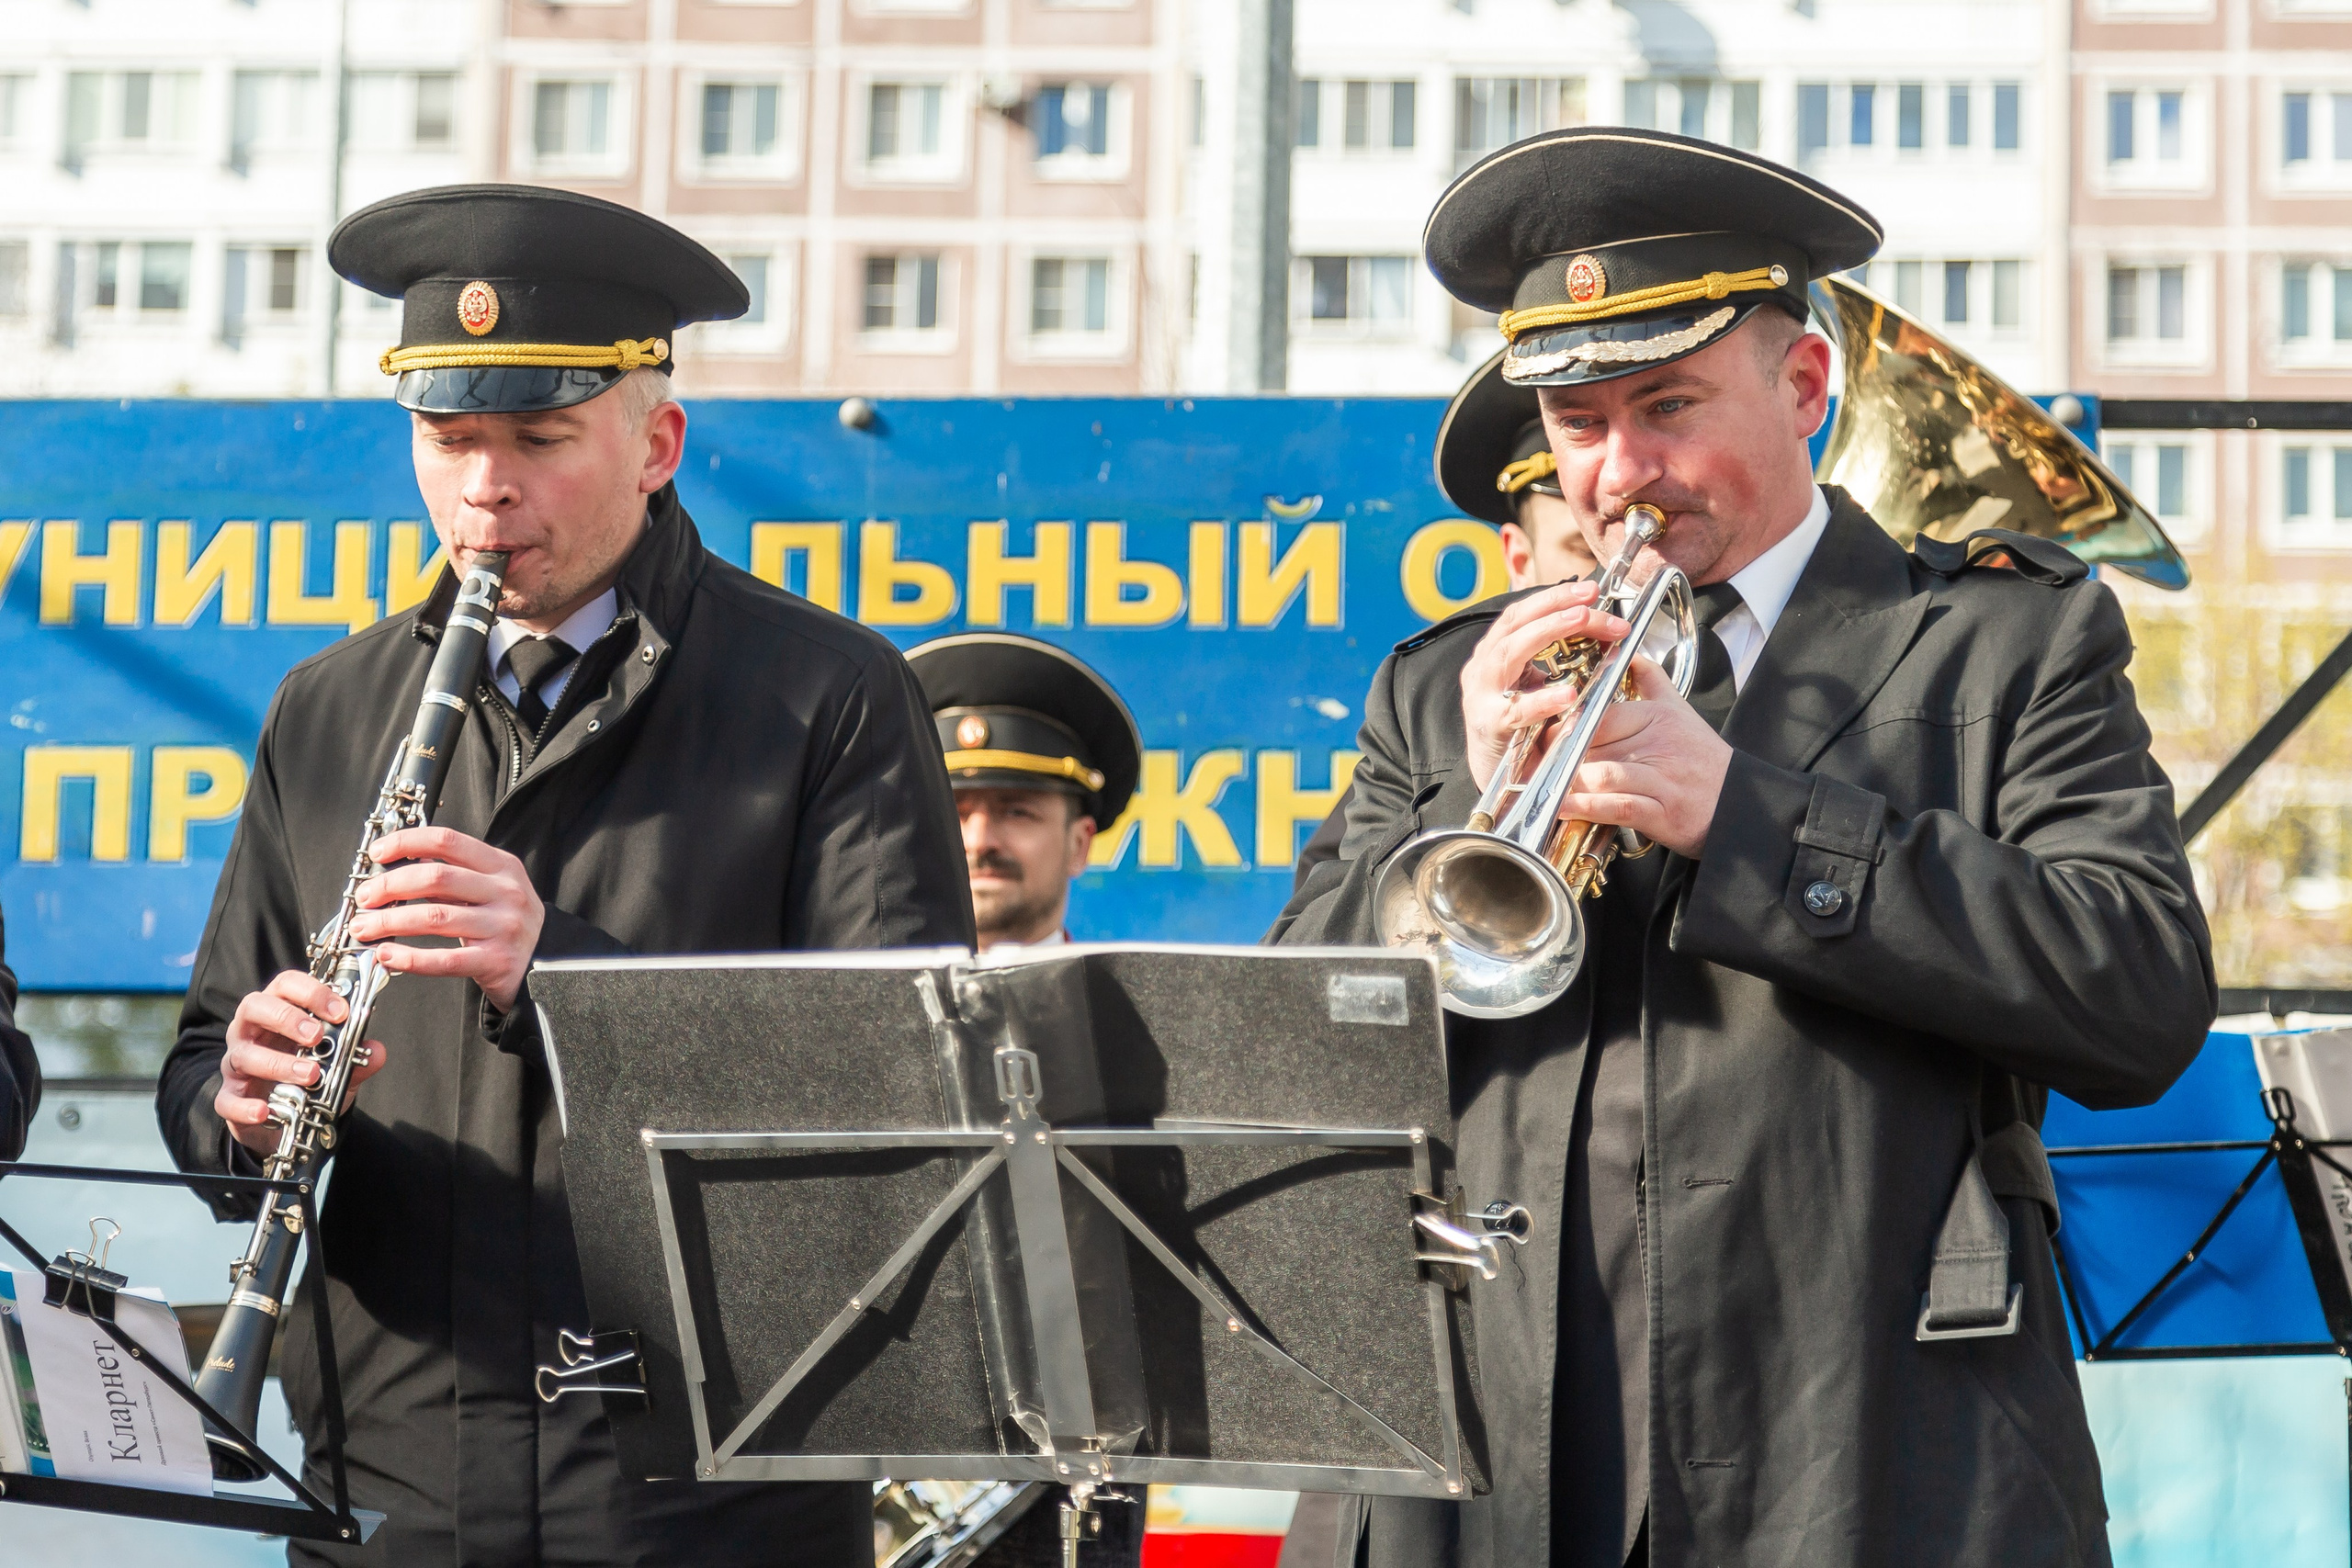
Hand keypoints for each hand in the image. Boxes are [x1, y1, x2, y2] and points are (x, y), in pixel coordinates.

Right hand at [217, 970, 387, 1154]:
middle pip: (254, 1007)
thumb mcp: (338, 1068)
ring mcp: (236, 1064)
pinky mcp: (229, 1097)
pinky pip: (228, 1100)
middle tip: (316, 1035)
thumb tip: (377, 1051)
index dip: (311, 992)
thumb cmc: (308, 1079)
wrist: (287, 1120)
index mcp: (278, 1013)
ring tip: (310, 1075)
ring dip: (278, 1063)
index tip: (340, 1011)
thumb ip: (356, 1058)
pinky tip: (265, 1111)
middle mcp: (251, 1032)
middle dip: (286, 1018)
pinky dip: (245, 1106)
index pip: (285, 985)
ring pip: (243, 1055)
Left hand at [347, 826, 544, 1012]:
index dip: (407, 843)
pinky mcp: (495, 961)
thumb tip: (396, 870)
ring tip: (364, 928)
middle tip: (364, 898)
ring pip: (433, 918)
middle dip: (389, 886)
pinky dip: (409, 958)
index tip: (378, 854)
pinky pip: (444, 959)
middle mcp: (505, 893)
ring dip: (389, 922)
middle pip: (436, 878)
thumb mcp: (492, 889)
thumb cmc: (508, 923)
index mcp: (501, 867)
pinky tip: (387, 955)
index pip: (447, 841)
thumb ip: (453, 877)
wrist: (548, 964)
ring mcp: (502, 927)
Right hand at [1460, 582, 1629, 789]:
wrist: (1504, 785)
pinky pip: (1514, 710)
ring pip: (1509, 653)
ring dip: (1548, 632)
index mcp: (1496, 654)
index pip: (1524, 613)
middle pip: (1517, 624)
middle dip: (1556, 607)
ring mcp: (1481, 696)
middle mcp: (1484, 668)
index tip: (1590, 589)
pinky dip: (1541, 699)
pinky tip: (1568, 693)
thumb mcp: (1541, 686)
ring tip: (1581, 621)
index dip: (1554, 597)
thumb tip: (1601, 627)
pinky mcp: (1488, 727)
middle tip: (1592, 601)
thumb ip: (1558, 660)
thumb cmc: (1527, 732)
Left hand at [1556, 657, 1732, 857]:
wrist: (1741, 805)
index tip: (1545, 734)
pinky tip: (1564, 808)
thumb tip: (1630, 655)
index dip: (1567, 725)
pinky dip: (1587, 807)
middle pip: (1594, 743)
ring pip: (1602, 772)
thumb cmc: (1705, 761)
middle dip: (1558, 754)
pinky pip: (1617, 806)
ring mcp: (1660, 779)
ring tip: (1542, 785)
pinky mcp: (1662, 812)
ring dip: (1568, 781)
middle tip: (1531, 762)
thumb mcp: (1681, 712)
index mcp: (1657, 717)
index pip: (1601, 714)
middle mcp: (1658, 744)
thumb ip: (1652, 681)